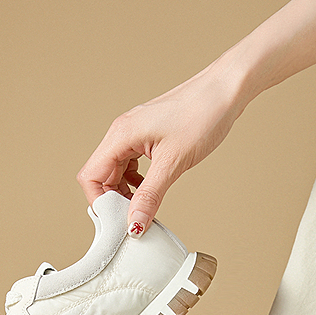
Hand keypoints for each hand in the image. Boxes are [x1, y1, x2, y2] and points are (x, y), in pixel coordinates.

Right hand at [76, 63, 244, 234]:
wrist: (225, 91)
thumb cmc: (202, 115)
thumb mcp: (173, 163)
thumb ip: (150, 196)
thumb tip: (134, 223)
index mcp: (121, 135)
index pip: (91, 176)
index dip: (100, 202)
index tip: (119, 219)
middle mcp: (122, 132)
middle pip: (101, 175)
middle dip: (113, 199)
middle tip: (134, 217)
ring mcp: (134, 133)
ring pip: (116, 170)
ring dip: (125, 191)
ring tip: (144, 206)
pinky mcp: (147, 135)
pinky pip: (130, 162)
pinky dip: (136, 180)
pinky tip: (151, 189)